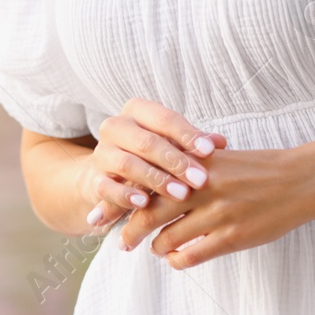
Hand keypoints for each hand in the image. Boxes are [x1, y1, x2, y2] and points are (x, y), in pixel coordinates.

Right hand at [80, 98, 227, 230]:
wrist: (108, 176)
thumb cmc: (149, 156)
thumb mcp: (172, 146)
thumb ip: (194, 143)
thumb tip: (221, 142)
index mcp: (136, 111)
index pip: (164, 118)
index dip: (188, 134)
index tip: (210, 151)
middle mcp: (115, 127)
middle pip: (146, 141)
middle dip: (176, 161)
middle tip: (201, 180)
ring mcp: (101, 153)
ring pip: (127, 163)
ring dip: (156, 180)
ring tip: (181, 194)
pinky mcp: (93, 179)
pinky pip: (106, 186)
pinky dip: (125, 195)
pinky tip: (144, 203)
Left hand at [116, 139, 314, 268]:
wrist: (299, 179)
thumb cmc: (258, 168)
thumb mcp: (219, 159)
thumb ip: (189, 169)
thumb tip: (156, 183)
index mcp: (196, 163)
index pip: (148, 181)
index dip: (122, 198)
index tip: (106, 210)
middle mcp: (203, 186)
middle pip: (150, 211)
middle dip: (129, 229)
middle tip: (120, 241)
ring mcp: (218, 213)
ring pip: (168, 238)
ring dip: (156, 247)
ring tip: (154, 248)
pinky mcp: (233, 236)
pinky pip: (192, 255)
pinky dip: (178, 260)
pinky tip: (176, 259)